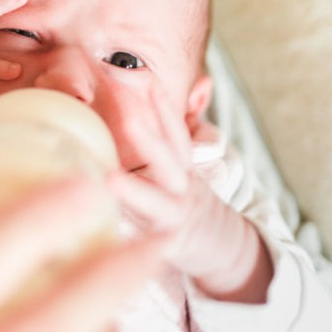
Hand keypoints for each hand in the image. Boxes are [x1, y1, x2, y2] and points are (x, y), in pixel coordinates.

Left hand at [108, 87, 272, 301]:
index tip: (151, 84)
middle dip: (150, 139)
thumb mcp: (182, 169)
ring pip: (157, 204)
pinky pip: (153, 245)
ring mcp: (176, 218)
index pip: (175, 134)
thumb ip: (170, 140)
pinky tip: (121, 237)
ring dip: (135, 191)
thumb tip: (179, 93)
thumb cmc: (186, 201)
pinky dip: (142, 243)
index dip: (165, 110)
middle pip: (170, 160)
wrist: (222, 247)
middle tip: (128, 119)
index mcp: (183, 168)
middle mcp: (183, 189)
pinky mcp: (169, 247)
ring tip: (110, 179)